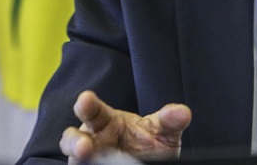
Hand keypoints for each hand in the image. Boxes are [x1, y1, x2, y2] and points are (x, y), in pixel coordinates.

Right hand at [59, 90, 191, 163]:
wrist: (141, 162)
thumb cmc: (145, 144)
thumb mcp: (160, 132)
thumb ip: (168, 122)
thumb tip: (183, 113)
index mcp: (106, 122)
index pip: (92, 110)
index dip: (87, 104)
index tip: (86, 98)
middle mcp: (91, 140)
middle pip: (73, 137)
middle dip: (76, 141)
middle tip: (84, 146)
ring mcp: (86, 159)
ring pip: (72, 157)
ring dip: (76, 156)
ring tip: (84, 157)